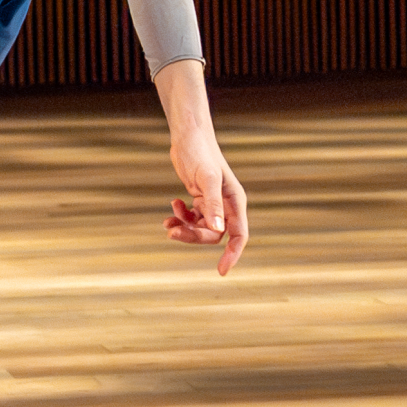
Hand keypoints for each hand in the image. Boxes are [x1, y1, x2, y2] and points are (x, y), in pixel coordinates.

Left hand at [165, 135, 248, 275]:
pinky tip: (171, 209)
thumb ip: (213, 204)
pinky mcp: (199, 198)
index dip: (232, 254)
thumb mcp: (206, 178)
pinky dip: (180, 218)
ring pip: (201, 229)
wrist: (187, 135)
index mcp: (235, 201)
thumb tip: (219, 230)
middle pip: (214, 234)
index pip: (239, 235)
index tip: (221, 271)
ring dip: (184, 228)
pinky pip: (192, 219)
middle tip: (171, 232)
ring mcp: (212, 203)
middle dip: (193, 236)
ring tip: (167, 223)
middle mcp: (226, 205)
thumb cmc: (200, 152)